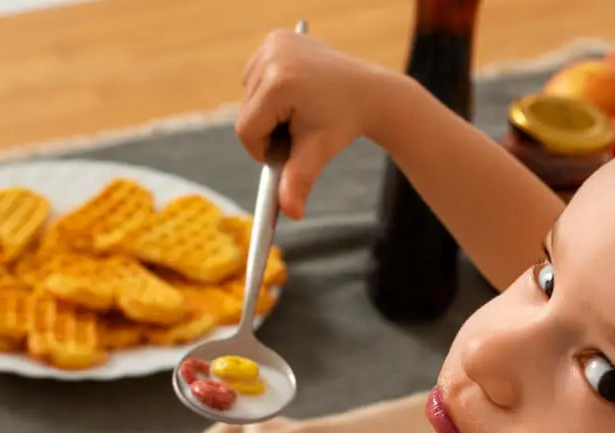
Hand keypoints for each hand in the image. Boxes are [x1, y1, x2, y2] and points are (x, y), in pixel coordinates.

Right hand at [237, 31, 396, 218]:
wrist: (368, 92)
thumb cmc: (343, 124)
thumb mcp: (318, 153)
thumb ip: (297, 182)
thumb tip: (290, 213)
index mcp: (279, 83)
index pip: (247, 130)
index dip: (264, 148)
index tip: (287, 148)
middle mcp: (272, 56)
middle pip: (246, 113)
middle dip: (268, 129)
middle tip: (300, 125)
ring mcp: (273, 43)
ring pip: (248, 96)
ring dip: (268, 110)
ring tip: (301, 107)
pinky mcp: (276, 38)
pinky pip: (256, 76)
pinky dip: (270, 90)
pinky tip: (296, 89)